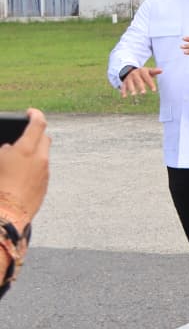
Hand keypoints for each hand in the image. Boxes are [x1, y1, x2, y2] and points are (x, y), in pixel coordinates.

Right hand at [0, 108, 50, 229]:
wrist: (7, 215)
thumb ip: (4, 151)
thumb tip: (9, 148)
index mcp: (26, 149)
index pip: (38, 124)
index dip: (35, 114)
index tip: (31, 112)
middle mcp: (40, 159)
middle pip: (45, 138)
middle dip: (36, 134)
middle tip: (24, 135)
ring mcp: (45, 172)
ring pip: (44, 155)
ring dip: (34, 152)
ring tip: (18, 157)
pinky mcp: (45, 185)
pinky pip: (42, 170)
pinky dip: (34, 167)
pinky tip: (21, 173)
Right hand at [120, 66, 162, 96]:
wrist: (130, 70)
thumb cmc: (143, 73)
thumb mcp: (148, 71)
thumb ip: (154, 71)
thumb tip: (161, 70)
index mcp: (142, 71)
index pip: (147, 78)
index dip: (150, 84)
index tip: (154, 90)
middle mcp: (135, 74)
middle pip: (138, 81)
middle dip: (141, 87)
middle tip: (143, 93)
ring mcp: (129, 78)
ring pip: (130, 83)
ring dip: (131, 89)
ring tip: (134, 94)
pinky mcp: (124, 82)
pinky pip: (123, 86)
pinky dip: (123, 91)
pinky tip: (124, 96)